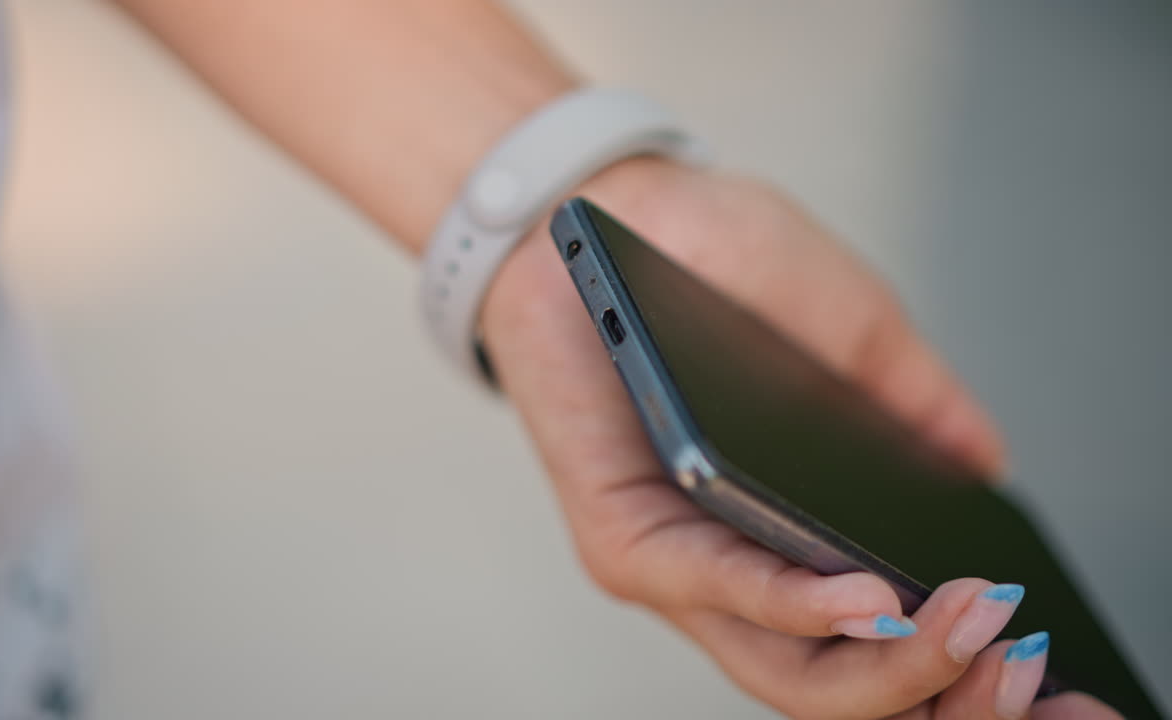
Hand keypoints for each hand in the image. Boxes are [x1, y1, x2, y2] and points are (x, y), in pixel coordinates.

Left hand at [479, 158, 1118, 718]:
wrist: (609, 207)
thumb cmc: (714, 265)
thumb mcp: (845, 326)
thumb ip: (912, 403)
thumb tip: (986, 467)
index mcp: (792, 536)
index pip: (878, 646)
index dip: (957, 667)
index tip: (1031, 645)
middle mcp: (733, 571)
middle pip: (837, 685)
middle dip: (936, 686)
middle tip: (1010, 650)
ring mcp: (676, 562)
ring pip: (782, 667)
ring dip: (882, 663)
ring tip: (954, 623)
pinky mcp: (620, 532)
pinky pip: (711, 585)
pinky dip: (791, 600)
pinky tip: (861, 592)